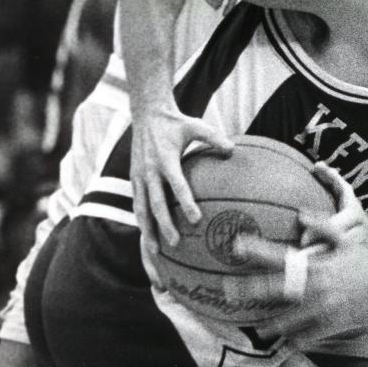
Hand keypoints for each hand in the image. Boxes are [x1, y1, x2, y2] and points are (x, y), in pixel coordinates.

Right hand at [130, 104, 232, 281]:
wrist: (146, 114)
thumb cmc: (175, 122)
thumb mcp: (196, 125)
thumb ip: (214, 137)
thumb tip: (233, 149)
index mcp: (165, 159)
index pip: (176, 184)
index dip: (186, 201)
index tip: (196, 219)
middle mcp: (149, 171)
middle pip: (155, 204)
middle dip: (164, 225)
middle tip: (175, 243)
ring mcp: (138, 177)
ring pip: (141, 210)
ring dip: (147, 232)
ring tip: (154, 252)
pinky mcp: (134, 181)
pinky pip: (137, 206)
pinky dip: (142, 224)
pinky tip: (148, 240)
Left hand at [232, 170, 367, 339]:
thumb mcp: (347, 242)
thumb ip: (322, 227)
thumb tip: (299, 214)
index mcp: (316, 265)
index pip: (280, 256)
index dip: (257, 251)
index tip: (236, 246)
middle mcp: (314, 287)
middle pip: (274, 289)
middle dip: (248, 289)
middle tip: (227, 290)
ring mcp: (321, 308)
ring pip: (287, 319)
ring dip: (270, 325)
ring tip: (258, 329)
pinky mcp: (330, 325)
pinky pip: (306, 337)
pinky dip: (296, 342)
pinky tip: (287, 345)